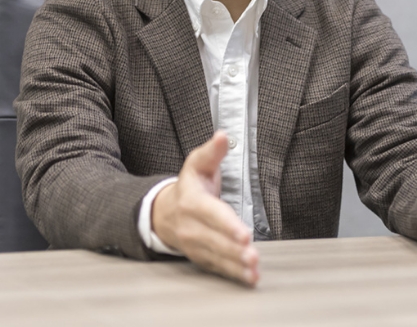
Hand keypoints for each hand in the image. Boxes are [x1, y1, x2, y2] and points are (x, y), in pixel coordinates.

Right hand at [151, 130, 258, 285]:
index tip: (243, 233)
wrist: (163, 212)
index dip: (227, 225)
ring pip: (217, 256)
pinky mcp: (202, 257)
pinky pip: (218, 267)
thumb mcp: (197, 163)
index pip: (211, 214)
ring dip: (236, 265)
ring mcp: (195, 244)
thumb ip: (212, 151)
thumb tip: (223, 136)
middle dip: (234, 249)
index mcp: (193, 202)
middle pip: (215, 240)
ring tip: (253, 270)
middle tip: (252, 256)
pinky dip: (233, 275)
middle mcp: (192, 226)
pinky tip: (249, 279)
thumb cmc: (189, 186)